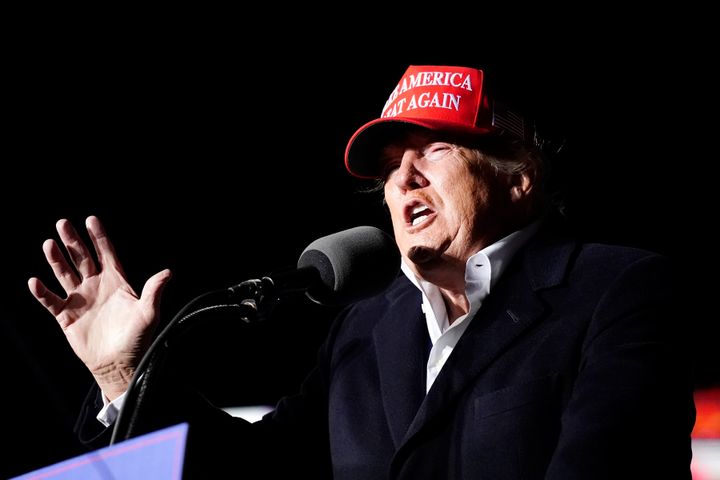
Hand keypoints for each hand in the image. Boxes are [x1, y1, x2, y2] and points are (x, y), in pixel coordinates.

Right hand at [28, 216, 170, 399]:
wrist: (119, 363)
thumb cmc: (138, 338)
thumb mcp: (149, 313)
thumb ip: (154, 291)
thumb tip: (168, 272)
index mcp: (116, 281)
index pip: (106, 253)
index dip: (99, 237)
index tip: (91, 219)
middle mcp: (96, 286)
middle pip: (82, 258)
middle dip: (73, 241)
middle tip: (63, 223)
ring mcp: (80, 299)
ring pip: (65, 274)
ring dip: (56, 260)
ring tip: (49, 244)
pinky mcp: (66, 316)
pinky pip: (51, 301)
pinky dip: (42, 292)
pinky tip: (35, 281)